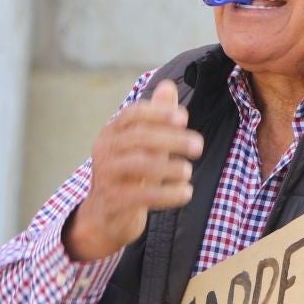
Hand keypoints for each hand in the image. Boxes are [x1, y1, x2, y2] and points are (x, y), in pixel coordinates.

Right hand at [63, 84, 202, 262]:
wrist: (105, 217)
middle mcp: (105, 150)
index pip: (133, 114)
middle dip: (172, 139)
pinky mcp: (113, 201)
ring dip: (170, 167)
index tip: (184, 118)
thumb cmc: (129, 175)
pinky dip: (168, 193)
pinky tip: (186, 193)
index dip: (158, 113)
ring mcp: (106, 176)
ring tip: (188, 172)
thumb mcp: (144, 146)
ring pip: (140, 164)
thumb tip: (169, 86)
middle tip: (198, 146)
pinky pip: (143, 195)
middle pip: (139, 137)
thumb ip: (157, 118)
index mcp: (112, 133)